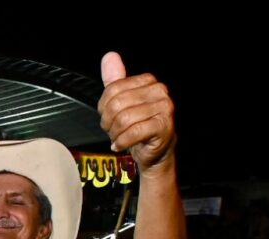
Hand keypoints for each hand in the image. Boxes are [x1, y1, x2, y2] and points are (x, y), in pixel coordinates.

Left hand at [98, 51, 176, 172]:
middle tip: (111, 130)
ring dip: (115, 133)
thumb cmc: (139, 126)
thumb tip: (109, 56)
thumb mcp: (123, 101)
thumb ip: (115, 80)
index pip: (114, 88)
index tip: (106, 117)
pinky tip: (120, 145)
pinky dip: (122, 141)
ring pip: (125, 119)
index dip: (104, 106)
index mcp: (147, 81)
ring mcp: (164, 108)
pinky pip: (134, 132)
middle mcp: (159, 91)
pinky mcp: (164, 125)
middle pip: (118, 103)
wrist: (155, 151)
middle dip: (108, 121)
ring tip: (118, 138)